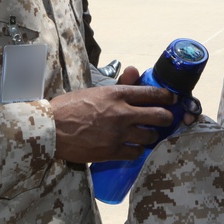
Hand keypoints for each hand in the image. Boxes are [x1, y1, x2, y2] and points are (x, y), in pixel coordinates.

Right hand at [50, 67, 176, 163]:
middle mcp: (122, 113)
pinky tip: (132, 147)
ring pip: (150, 137)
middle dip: (167, 118)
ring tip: (147, 135)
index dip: (167, 97)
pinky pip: (136, 153)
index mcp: (117, 94)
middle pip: (159, 116)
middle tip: (167, 119)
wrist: (51, 128)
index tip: (172, 99)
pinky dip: (136, 151)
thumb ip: (120, 84)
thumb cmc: (70, 107)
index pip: (151, 93)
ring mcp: (118, 134)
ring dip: (151, 136)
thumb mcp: (96, 90)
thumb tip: (135, 71)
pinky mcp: (112, 151)